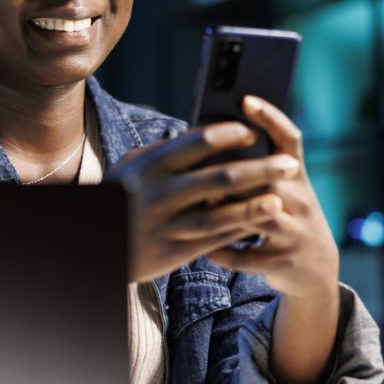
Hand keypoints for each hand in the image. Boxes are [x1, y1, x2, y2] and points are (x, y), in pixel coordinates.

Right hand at [107, 121, 302, 282]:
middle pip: (220, 178)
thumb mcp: (133, 165)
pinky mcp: (173, 251)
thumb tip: (211, 133)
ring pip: (220, 215)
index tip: (254, 132)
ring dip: (254, 208)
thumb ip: (169, 150)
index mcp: (152, 164)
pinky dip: (238, 230)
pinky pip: (213, 239)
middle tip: (290, 165)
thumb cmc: (122, 193)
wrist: (94, 240)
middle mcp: (161, 193)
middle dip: (260, 170)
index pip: (199, 142)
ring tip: (281, 202)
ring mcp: (167, 224)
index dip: (231, 135)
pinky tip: (258, 223)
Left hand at [206, 96, 339, 297]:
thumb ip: (256, 169)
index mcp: (297, 177)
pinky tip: (206, 249)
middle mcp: (302, 201)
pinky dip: (225, 252)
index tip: (246, 99)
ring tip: (206, 204)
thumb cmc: (285, 218)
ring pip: (262, 215)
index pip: (290, 139)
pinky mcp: (285, 262)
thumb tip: (212, 139)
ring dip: (232, 209)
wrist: (315, 269)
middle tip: (208, 163)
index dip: (270, 117)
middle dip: (241, 170)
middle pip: (272, 176)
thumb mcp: (282, 191)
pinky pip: (249, 256)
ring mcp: (296, 232)